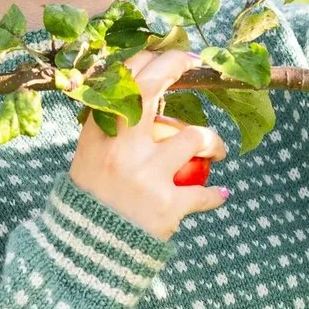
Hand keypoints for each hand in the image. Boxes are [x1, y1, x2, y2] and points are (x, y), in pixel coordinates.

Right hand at [68, 50, 230, 240]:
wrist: (86, 253)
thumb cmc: (91, 201)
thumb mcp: (90, 159)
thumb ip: (111, 130)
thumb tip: (142, 96)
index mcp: (97, 135)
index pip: (121, 80)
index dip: (150, 59)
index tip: (170, 55)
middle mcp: (119, 148)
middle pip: (150, 89)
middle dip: (177, 65)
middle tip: (198, 63)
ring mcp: (145, 176)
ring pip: (194, 137)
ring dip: (213, 142)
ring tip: (216, 151)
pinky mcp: (167, 206)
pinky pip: (204, 193)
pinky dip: (217, 195)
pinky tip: (222, 194)